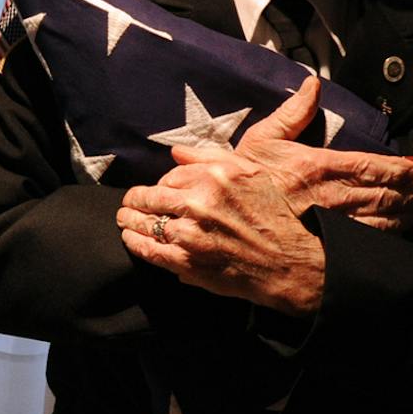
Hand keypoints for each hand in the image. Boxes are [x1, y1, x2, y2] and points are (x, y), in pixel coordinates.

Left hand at [117, 150, 325, 314]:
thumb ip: (212, 159)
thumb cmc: (274, 216)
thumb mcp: (251, 175)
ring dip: (130, 219)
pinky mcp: (186, 260)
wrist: (288, 262)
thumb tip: (175, 151)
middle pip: (153, 196)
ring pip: (146, 222)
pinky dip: (134, 242)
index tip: (161, 189)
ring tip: (124, 218)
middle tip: (129, 202)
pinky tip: (129, 238)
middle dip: (137, 198)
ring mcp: (190, 233)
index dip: (163, 183)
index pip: (172, 175)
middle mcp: (200, 201)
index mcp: (216, 176)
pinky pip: (148, 249)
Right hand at [234, 77, 412, 231]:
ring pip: (378, 220)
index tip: (411, 169)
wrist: (222, 224)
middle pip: (380, 194)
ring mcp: (329, 225)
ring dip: (401, 216)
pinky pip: (361, 244)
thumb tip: (312, 85)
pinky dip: (384, 240)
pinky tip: (394, 239)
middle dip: (406, 193)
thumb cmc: (237, 185)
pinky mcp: (321, 248)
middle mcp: (330, 195)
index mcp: (318, 166)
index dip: (395, 168)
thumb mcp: (259, 141)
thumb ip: (291, 114)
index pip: (368, 165)